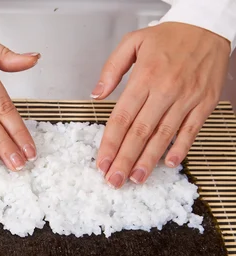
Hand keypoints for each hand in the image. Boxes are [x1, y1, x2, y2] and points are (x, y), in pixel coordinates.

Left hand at [93, 22, 230, 187]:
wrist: (207, 26)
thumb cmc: (169, 36)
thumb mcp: (133, 42)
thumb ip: (111, 69)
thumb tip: (96, 95)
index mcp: (144, 78)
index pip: (121, 118)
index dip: (110, 143)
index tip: (102, 162)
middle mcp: (165, 90)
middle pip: (140, 132)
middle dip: (125, 159)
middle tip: (114, 180)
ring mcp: (186, 98)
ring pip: (163, 135)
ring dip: (148, 160)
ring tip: (136, 178)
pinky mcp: (204, 103)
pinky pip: (191, 130)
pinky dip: (180, 148)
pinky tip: (168, 163)